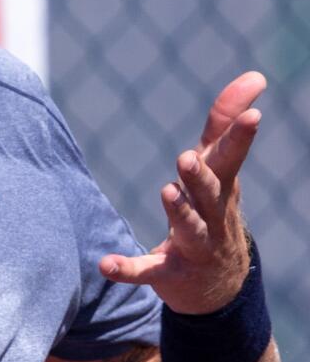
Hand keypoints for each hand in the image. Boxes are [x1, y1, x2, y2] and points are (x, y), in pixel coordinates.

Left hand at [101, 71, 264, 314]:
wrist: (221, 287)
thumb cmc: (215, 212)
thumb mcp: (221, 171)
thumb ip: (224, 124)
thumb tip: (255, 74)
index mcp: (221, 188)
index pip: (231, 159)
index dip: (241, 136)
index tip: (253, 114)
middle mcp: (213, 216)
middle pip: (209, 193)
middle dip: (201, 176)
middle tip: (186, 157)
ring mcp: (194, 246)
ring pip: (189, 228)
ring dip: (179, 212)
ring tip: (167, 192)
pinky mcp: (169, 273)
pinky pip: (147, 271)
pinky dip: (128, 267)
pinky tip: (106, 264)